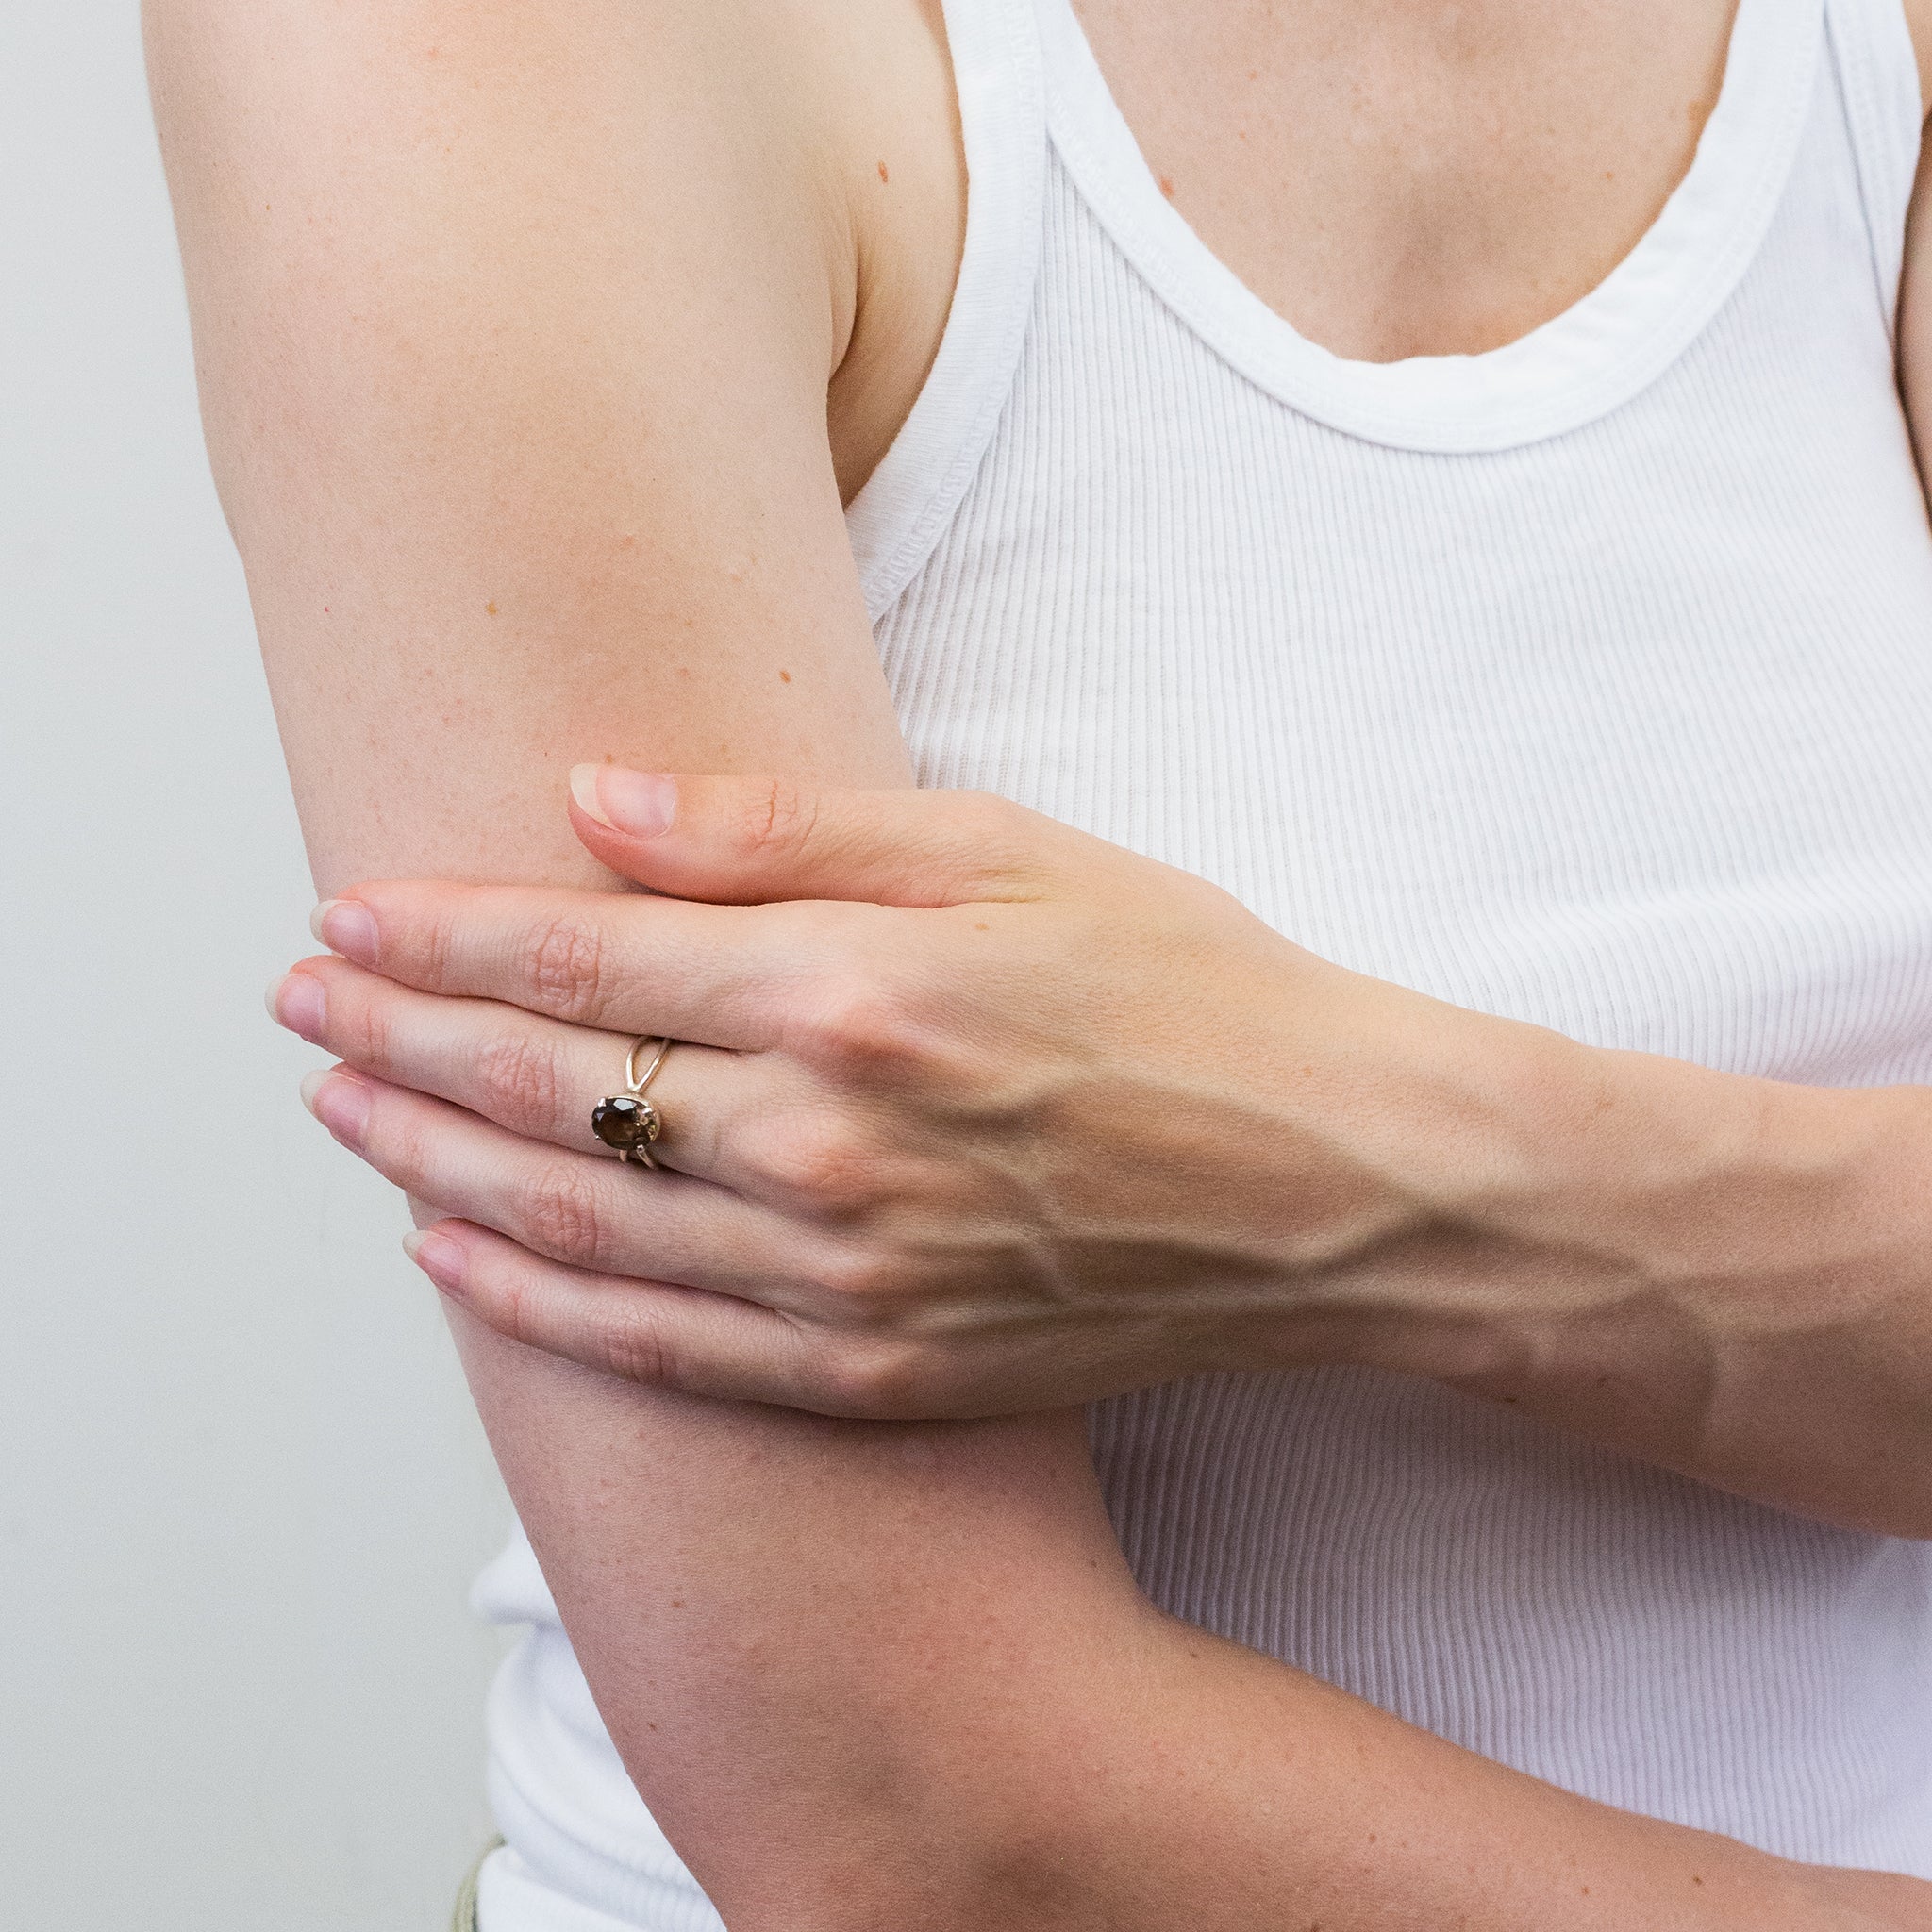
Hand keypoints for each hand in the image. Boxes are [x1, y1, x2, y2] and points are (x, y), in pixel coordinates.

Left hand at [272, 765, 1519, 1414]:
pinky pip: (664, 1349)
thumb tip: (594, 803)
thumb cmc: (1187, 993)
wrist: (1329, 1183)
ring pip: (574, 1224)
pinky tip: (459, 1261)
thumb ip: (792, 832)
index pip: (582, 955)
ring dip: (430, 1163)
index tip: (346, 913)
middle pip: (546, 1089)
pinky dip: (540, 1305)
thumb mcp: (1010, 854)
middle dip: (399, 1036)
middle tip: (301, 1002)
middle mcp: (824, 1145)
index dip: (443, 933)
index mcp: (854, 991)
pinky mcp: (878, 1368)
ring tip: (340, 1115)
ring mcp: (843, 1278)